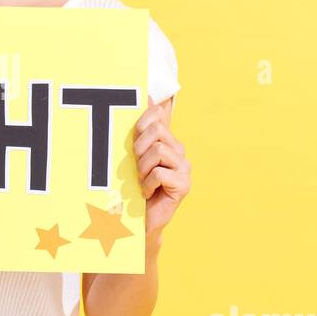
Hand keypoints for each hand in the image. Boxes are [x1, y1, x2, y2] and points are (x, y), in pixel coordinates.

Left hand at [133, 95, 190, 240]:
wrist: (139, 221)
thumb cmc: (132, 187)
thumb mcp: (131, 155)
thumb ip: (139, 130)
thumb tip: (147, 95)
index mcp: (167, 140)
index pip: (157, 115)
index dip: (141, 124)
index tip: (133, 143)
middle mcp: (179, 151)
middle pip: (158, 130)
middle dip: (139, 148)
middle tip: (137, 167)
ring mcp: (185, 168)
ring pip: (159, 150)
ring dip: (142, 168)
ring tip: (142, 181)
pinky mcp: (185, 184)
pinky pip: (160, 173)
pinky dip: (147, 184)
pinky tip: (147, 192)